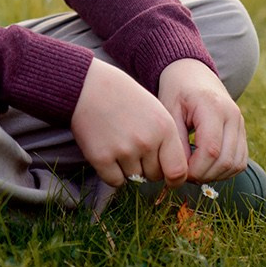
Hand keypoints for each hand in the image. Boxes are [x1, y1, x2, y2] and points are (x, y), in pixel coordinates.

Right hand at [71, 58, 188, 188]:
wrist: (87, 85)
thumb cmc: (121, 95)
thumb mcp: (153, 109)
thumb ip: (164, 138)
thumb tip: (171, 172)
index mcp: (164, 127)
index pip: (178, 171)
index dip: (173, 177)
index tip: (166, 175)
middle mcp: (147, 141)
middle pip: (154, 176)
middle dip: (146, 167)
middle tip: (132, 145)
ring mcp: (124, 151)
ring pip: (134, 179)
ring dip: (127, 168)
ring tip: (117, 141)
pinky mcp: (102, 158)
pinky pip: (115, 181)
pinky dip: (111, 172)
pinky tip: (106, 150)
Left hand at [157, 58, 248, 183]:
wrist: (193, 73)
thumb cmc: (177, 90)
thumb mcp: (169, 109)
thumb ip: (177, 140)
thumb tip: (182, 171)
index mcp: (212, 106)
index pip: (211, 149)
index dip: (196, 168)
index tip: (180, 172)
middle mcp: (232, 114)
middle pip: (226, 160)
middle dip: (205, 174)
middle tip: (186, 175)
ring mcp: (240, 123)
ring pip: (236, 164)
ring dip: (216, 175)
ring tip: (195, 171)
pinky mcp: (243, 131)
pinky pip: (240, 160)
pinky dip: (225, 170)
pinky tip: (207, 167)